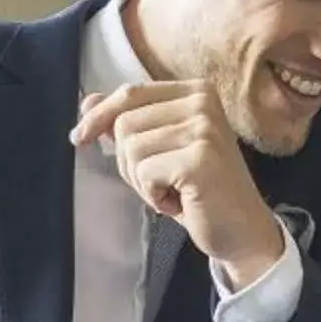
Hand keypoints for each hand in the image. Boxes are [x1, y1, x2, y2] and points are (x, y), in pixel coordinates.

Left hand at [71, 82, 287, 278]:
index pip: (130, 93)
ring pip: (130, 148)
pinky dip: (152, 195)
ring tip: (170, 190)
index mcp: (195, 91)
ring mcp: (204, 129)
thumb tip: (87, 103)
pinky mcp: (199, 159)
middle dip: (128, 161)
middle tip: (157, 181)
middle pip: (124, 122)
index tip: (79, 138)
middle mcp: (203, 102)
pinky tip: (177, 201)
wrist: (240, 229)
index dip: (99, 116)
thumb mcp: (162, 148)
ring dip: (140, 180)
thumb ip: (129, 120)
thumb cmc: (198, 189)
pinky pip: (144, 173)